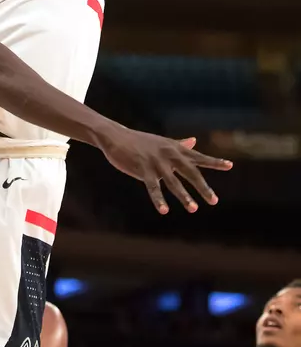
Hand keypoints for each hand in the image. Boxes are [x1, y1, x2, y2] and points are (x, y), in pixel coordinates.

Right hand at [99, 129, 232, 213]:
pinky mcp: (143, 169)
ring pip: (173, 182)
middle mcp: (169, 154)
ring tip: (193, 209)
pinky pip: (153, 187)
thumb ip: (180, 145)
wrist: (116, 136)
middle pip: (190, 171)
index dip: (214, 162)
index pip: (198, 156)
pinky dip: (158, 199)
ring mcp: (156, 162)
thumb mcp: (162, 142)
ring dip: (184, 196)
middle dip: (203, 187)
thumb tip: (194, 141)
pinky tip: (164, 210)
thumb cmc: (140, 141)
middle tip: (214, 201)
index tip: (230, 165)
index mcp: (174, 148)